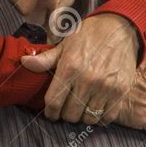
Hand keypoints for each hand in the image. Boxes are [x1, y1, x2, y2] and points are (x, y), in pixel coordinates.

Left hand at [21, 13, 138, 123]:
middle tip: (67, 106)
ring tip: (82, 106)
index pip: (54, 102)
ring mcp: (105, 87)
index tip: (52, 112)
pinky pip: (106, 117)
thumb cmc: (89, 35)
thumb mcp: (65, 44)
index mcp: (70, 67)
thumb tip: (24, 62)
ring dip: (83, 115)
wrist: (120, 28)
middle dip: (66, 113)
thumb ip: (46, 59)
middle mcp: (87, 80)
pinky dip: (99, 116)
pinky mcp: (121, 92)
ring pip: (88, 119)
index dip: (50, 112)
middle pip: (70, 114)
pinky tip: (96, 106)